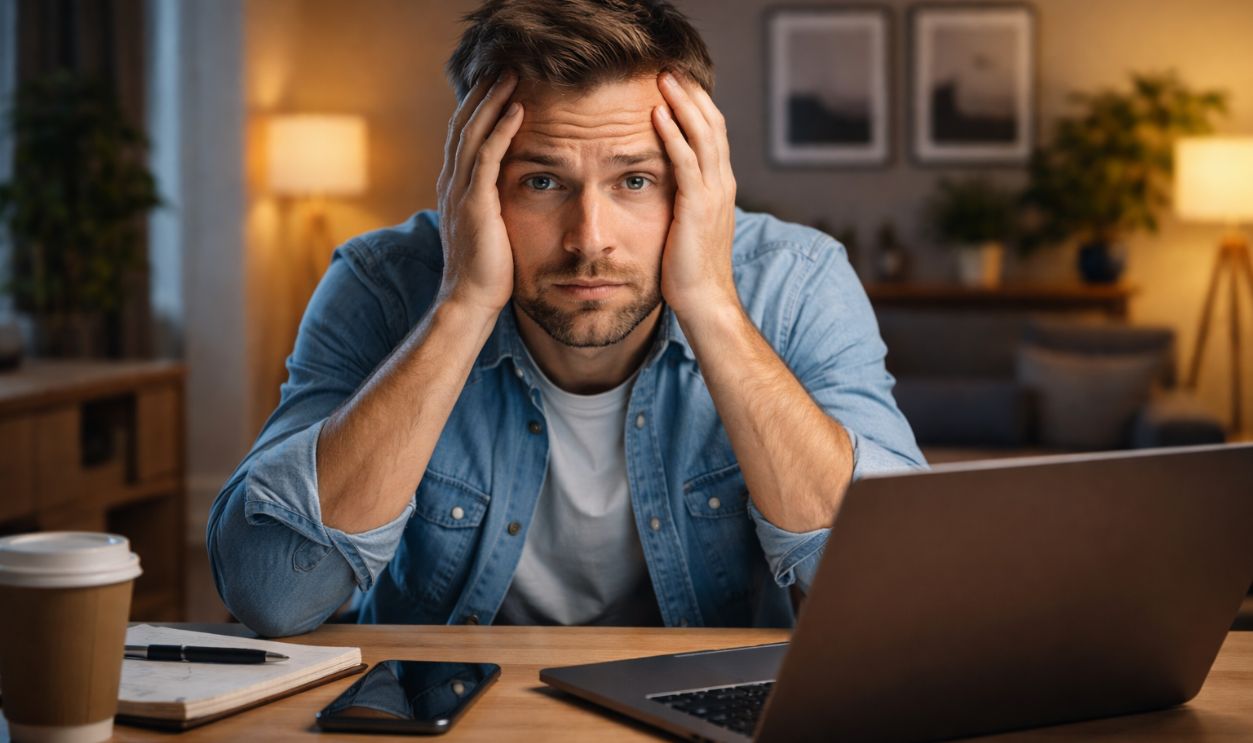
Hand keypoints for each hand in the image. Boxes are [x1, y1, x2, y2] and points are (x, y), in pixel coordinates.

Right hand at [435, 72, 523, 314]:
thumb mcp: (489, 229)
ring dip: (492, 101)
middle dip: (483, 94)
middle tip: (503, 67)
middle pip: (464, 125)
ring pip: (473, 133)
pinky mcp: (475, 204)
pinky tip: (516, 110)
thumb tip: (511, 193)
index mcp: (455, 188)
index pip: (464, 137)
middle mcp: (452, 183)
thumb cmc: (487, 271)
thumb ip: (493, 204)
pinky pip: (487, 157)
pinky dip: (501, 130)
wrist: (469, 302)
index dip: (478, 108)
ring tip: (511, 75)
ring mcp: (460, 192)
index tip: (498, 85)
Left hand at [651, 72, 738, 318]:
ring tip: (662, 78)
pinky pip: (686, 161)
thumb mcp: (689, 226)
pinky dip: (673, 134)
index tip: (677, 83)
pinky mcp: (697, 207)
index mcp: (722, 187)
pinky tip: (657, 114)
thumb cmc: (691, 270)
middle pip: (712, 125)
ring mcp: (714, 194)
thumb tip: (665, 186)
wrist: (706, 301)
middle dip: (691, 94)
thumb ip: (684, 201)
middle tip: (669, 68)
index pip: (713, 134)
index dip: (697, 106)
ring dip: (681, 103)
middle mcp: (723, 184)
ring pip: (702, 135)